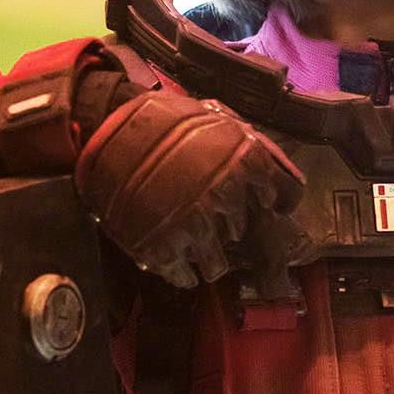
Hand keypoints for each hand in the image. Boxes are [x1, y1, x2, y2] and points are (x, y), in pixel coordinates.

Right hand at [74, 90, 310, 287]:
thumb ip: (247, 143)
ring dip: (208, 256)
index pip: (288, 190)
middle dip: (230, 223)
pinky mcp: (164, 248)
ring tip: (190, 240)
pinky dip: (181, 271)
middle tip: (209, 213)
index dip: (280, 199)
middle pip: (244, 229)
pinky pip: (185, 276)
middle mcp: (228, 194)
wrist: (105, 127)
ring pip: (218, 265)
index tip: (271, 204)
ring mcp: (196, 225)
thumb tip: (270, 168)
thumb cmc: (162, 120)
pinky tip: (172, 255)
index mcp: (247, 159)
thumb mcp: (216, 117)